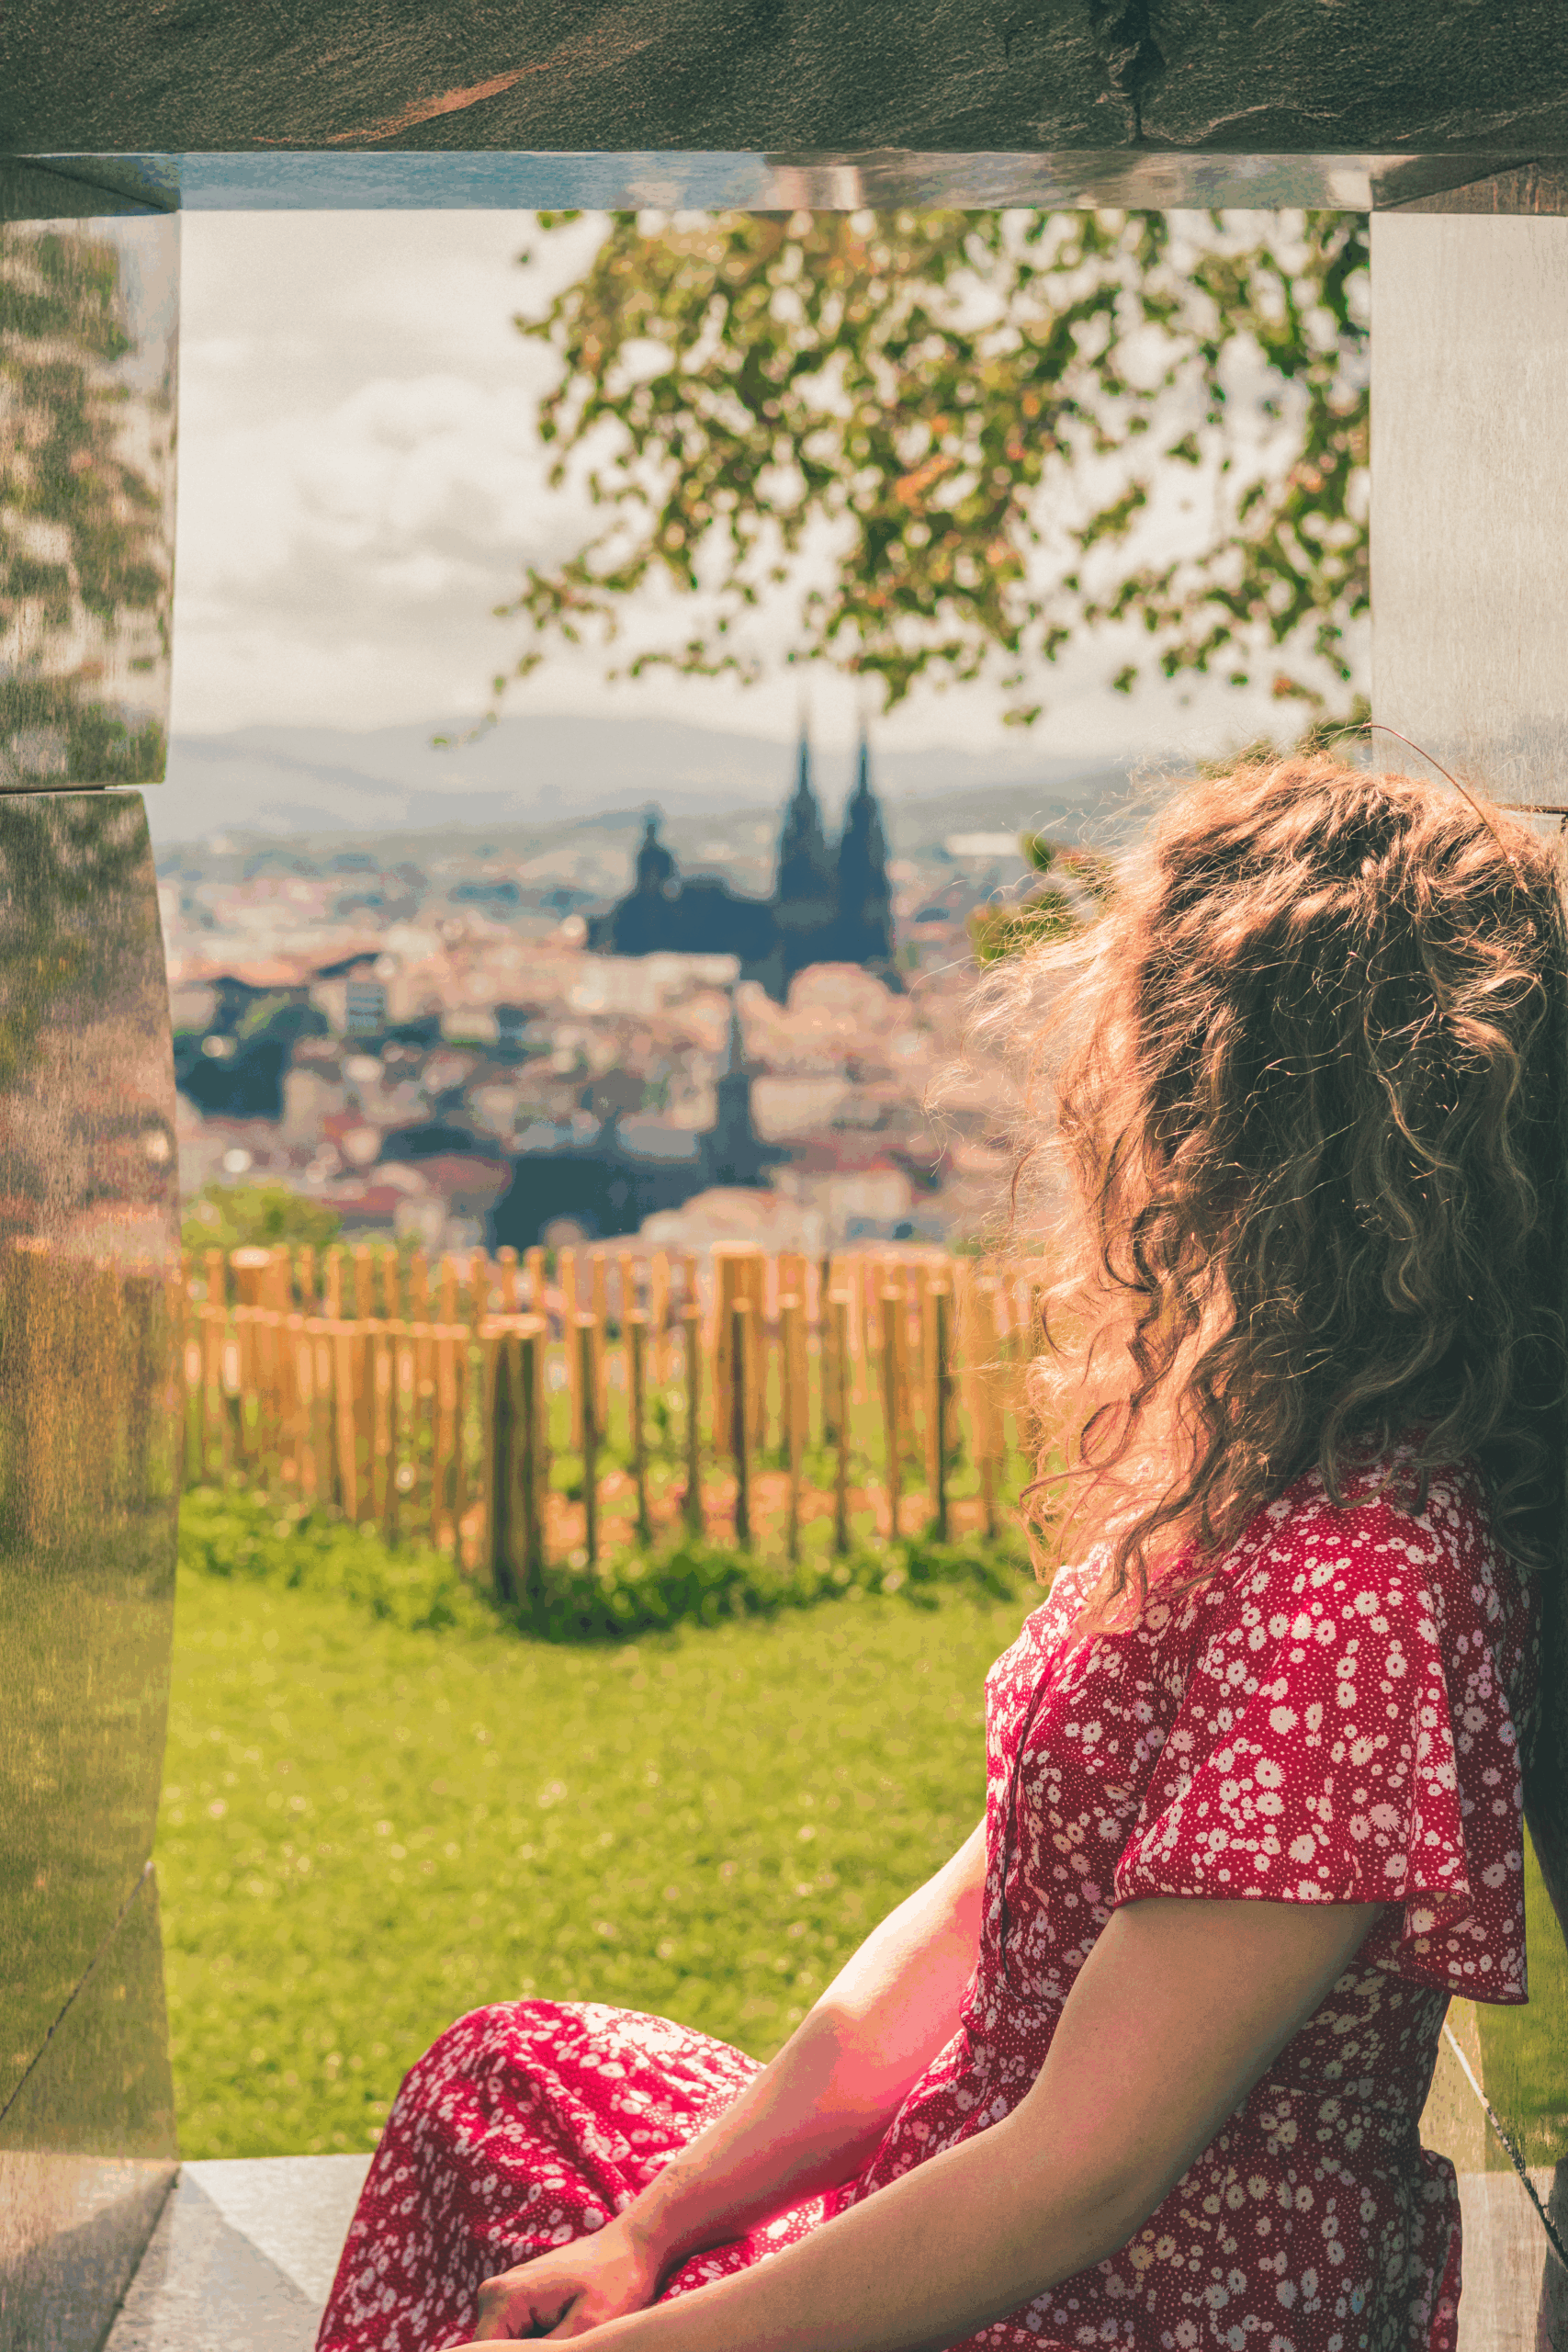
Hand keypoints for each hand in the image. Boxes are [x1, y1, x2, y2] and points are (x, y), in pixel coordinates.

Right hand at [466, 2213, 662, 2341]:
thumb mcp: (587, 2329)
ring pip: (509, 2348)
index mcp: (504, 2298)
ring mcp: (505, 2295)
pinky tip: (569, 2338)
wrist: (634, 2247)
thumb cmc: (617, 2282)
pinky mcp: (519, 2302)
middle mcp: (495, 2294)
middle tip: (573, 2346)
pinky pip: (519, 2339)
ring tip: (574, 2340)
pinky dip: (540, 2347)